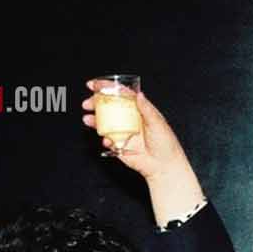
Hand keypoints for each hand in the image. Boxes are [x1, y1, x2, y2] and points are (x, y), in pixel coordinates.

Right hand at [84, 79, 207, 225]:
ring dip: (95, 120)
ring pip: (105, 123)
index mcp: (138, 110)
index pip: (122, 95)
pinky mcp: (119, 145)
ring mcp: (123, 132)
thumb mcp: (158, 122)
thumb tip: (139, 95)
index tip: (95, 85)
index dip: (108, 88)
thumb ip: (146, 109)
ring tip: (88, 119)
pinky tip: (107, 140)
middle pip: (110, 107)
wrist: (163, 166)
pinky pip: (107, 140)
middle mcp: (129, 119)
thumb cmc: (165, 143)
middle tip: (87, 103)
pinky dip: (104, 139)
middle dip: (96, 104)